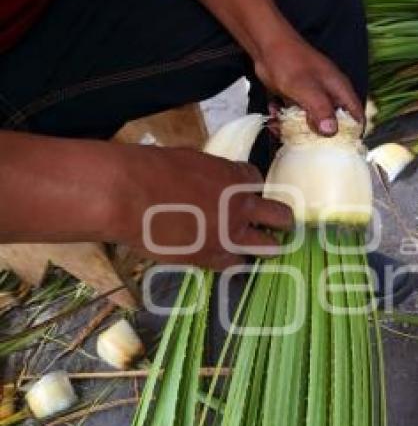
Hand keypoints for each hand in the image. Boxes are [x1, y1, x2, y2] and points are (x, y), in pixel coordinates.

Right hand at [113, 144, 292, 269]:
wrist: (127, 195)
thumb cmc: (149, 168)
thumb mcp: (188, 161)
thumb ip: (208, 174)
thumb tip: (208, 180)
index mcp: (235, 177)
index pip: (258, 181)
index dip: (252, 187)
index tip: (248, 192)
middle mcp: (240, 207)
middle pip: (280, 216)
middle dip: (281, 219)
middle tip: (281, 223)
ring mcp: (229, 235)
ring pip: (266, 246)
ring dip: (265, 245)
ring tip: (266, 248)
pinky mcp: (211, 257)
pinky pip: (235, 265)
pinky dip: (233, 262)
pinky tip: (230, 260)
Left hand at [254, 35, 363, 135]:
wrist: (266, 45)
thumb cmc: (290, 62)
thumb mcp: (307, 89)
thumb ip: (321, 110)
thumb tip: (332, 132)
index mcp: (339, 90)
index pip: (356, 117)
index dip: (352, 134)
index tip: (340, 149)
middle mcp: (329, 95)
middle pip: (332, 124)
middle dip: (317, 136)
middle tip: (304, 142)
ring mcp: (312, 96)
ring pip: (311, 122)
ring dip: (295, 128)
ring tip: (280, 128)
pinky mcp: (297, 97)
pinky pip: (295, 115)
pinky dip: (284, 118)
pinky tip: (273, 113)